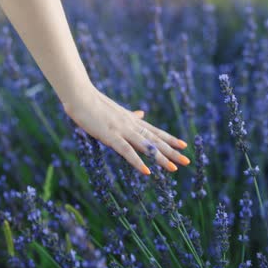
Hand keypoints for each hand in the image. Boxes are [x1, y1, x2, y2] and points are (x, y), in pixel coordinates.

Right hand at [62, 85, 189, 174]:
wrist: (80, 95)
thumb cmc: (93, 103)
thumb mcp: (115, 110)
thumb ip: (130, 115)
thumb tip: (142, 113)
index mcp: (132, 120)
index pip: (155, 131)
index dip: (170, 139)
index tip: (183, 145)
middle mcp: (131, 125)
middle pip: (155, 140)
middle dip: (172, 151)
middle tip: (187, 160)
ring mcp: (122, 131)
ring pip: (146, 146)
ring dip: (161, 158)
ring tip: (174, 168)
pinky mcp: (111, 136)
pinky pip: (127, 151)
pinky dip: (138, 162)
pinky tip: (147, 171)